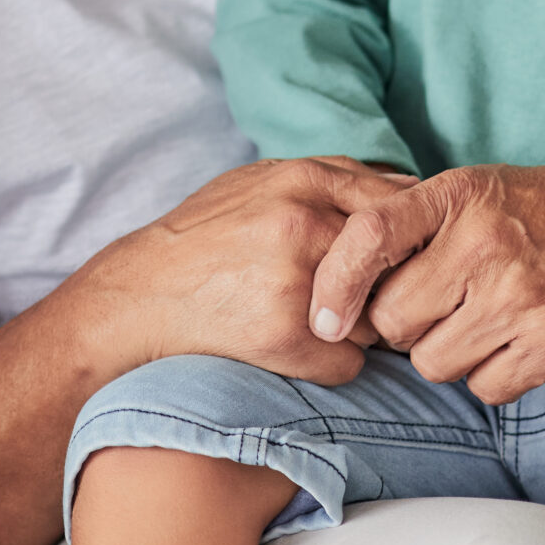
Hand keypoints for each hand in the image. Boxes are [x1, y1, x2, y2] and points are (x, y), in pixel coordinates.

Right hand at [85, 157, 419, 386]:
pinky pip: (349, 364)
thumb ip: (327, 180)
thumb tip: (405, 190)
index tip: (394, 259)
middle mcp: (304, 224)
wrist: (139, 296)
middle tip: (364, 298)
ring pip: (378, 316)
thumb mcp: (258, 183)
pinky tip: (295, 350)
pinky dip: (331, 364)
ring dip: (360, 328)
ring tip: (316, 322)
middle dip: (389, 285)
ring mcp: (296, 281)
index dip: (404, 239)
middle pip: (396, 263)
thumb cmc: (203, 237)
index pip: (398, 207)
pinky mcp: (286, 336)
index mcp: (302, 180)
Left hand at [307, 158, 544, 403]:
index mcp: (458, 197)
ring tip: (478, 322)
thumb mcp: (477, 190)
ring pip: (435, 363)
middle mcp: (486, 245)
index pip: (368, 239)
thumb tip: (340, 289)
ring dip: (446, 353)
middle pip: (394, 321)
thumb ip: (414, 227)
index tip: (325, 321)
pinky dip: (489, 376)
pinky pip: (485, 387)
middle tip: (433, 310)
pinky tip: (511, 342)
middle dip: (401, 326)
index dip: (334, 286)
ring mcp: (521, 299)